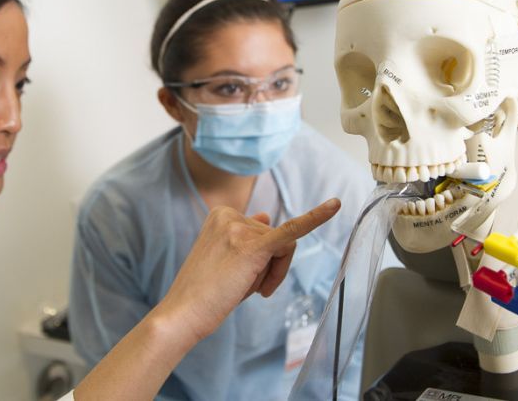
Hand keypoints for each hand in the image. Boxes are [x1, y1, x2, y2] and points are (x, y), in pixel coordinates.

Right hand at [70, 198, 341, 400]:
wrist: (183, 313)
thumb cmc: (204, 291)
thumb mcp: (223, 256)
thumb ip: (246, 235)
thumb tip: (268, 216)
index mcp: (221, 214)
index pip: (261, 230)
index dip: (262, 259)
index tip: (242, 277)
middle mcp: (230, 215)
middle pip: (276, 238)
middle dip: (270, 268)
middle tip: (249, 290)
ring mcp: (241, 230)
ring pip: (284, 248)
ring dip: (272, 274)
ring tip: (247, 290)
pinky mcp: (254, 247)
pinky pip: (293, 230)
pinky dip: (317, 217)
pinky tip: (335, 205)